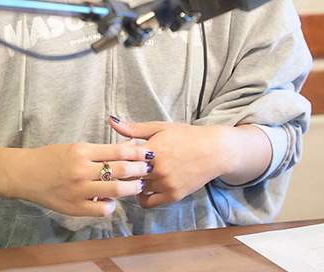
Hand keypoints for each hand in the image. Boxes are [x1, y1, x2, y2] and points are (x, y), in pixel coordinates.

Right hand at [3, 139, 153, 216]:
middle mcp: (81, 170)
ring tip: (139, 186)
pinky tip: (112, 200)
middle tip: (149, 169)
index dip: (136, 153)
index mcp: (82, 151)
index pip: (117, 151)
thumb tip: (130, 146)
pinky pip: (101, 209)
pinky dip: (111, 205)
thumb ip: (103, 149)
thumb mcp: (77, 147)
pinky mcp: (74, 207)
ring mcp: (78, 190)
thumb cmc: (52, 157)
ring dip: (131, 188)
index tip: (148, 153)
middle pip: (119, 170)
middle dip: (139, 170)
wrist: (27, 173)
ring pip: (114, 191)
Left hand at [108, 116, 228, 208]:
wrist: (212, 151)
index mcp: (152, 150)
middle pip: (128, 176)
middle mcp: (158, 169)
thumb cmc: (184, 136)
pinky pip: (148, 202)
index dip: (117, 158)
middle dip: (123, 172)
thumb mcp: (158, 127)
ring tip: (135, 174)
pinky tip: (143, 186)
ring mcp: (166, 184)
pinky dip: (142, 196)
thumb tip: (111, 120)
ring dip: (133, 183)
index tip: (115, 156)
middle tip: (120, 168)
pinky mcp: (173, 196)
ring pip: (137, 188)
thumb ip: (133, 128)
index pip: (123, 159)